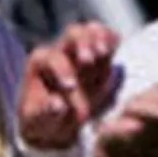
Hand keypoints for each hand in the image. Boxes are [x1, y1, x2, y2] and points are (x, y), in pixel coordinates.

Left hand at [20, 23, 121, 151]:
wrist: (58, 124)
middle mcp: (61, 52)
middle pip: (73, 34)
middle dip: (83, 44)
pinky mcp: (99, 56)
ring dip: (101, 39)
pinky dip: (112, 40)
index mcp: (41, 64)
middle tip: (89, 60)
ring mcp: (81, 52)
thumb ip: (46, 114)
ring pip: (91, 32)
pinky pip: (107, 39)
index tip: (71, 87)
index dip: (62, 70)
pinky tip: (117, 47)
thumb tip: (58, 104)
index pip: (53, 58)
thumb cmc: (44, 122)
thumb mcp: (39, 124)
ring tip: (105, 52)